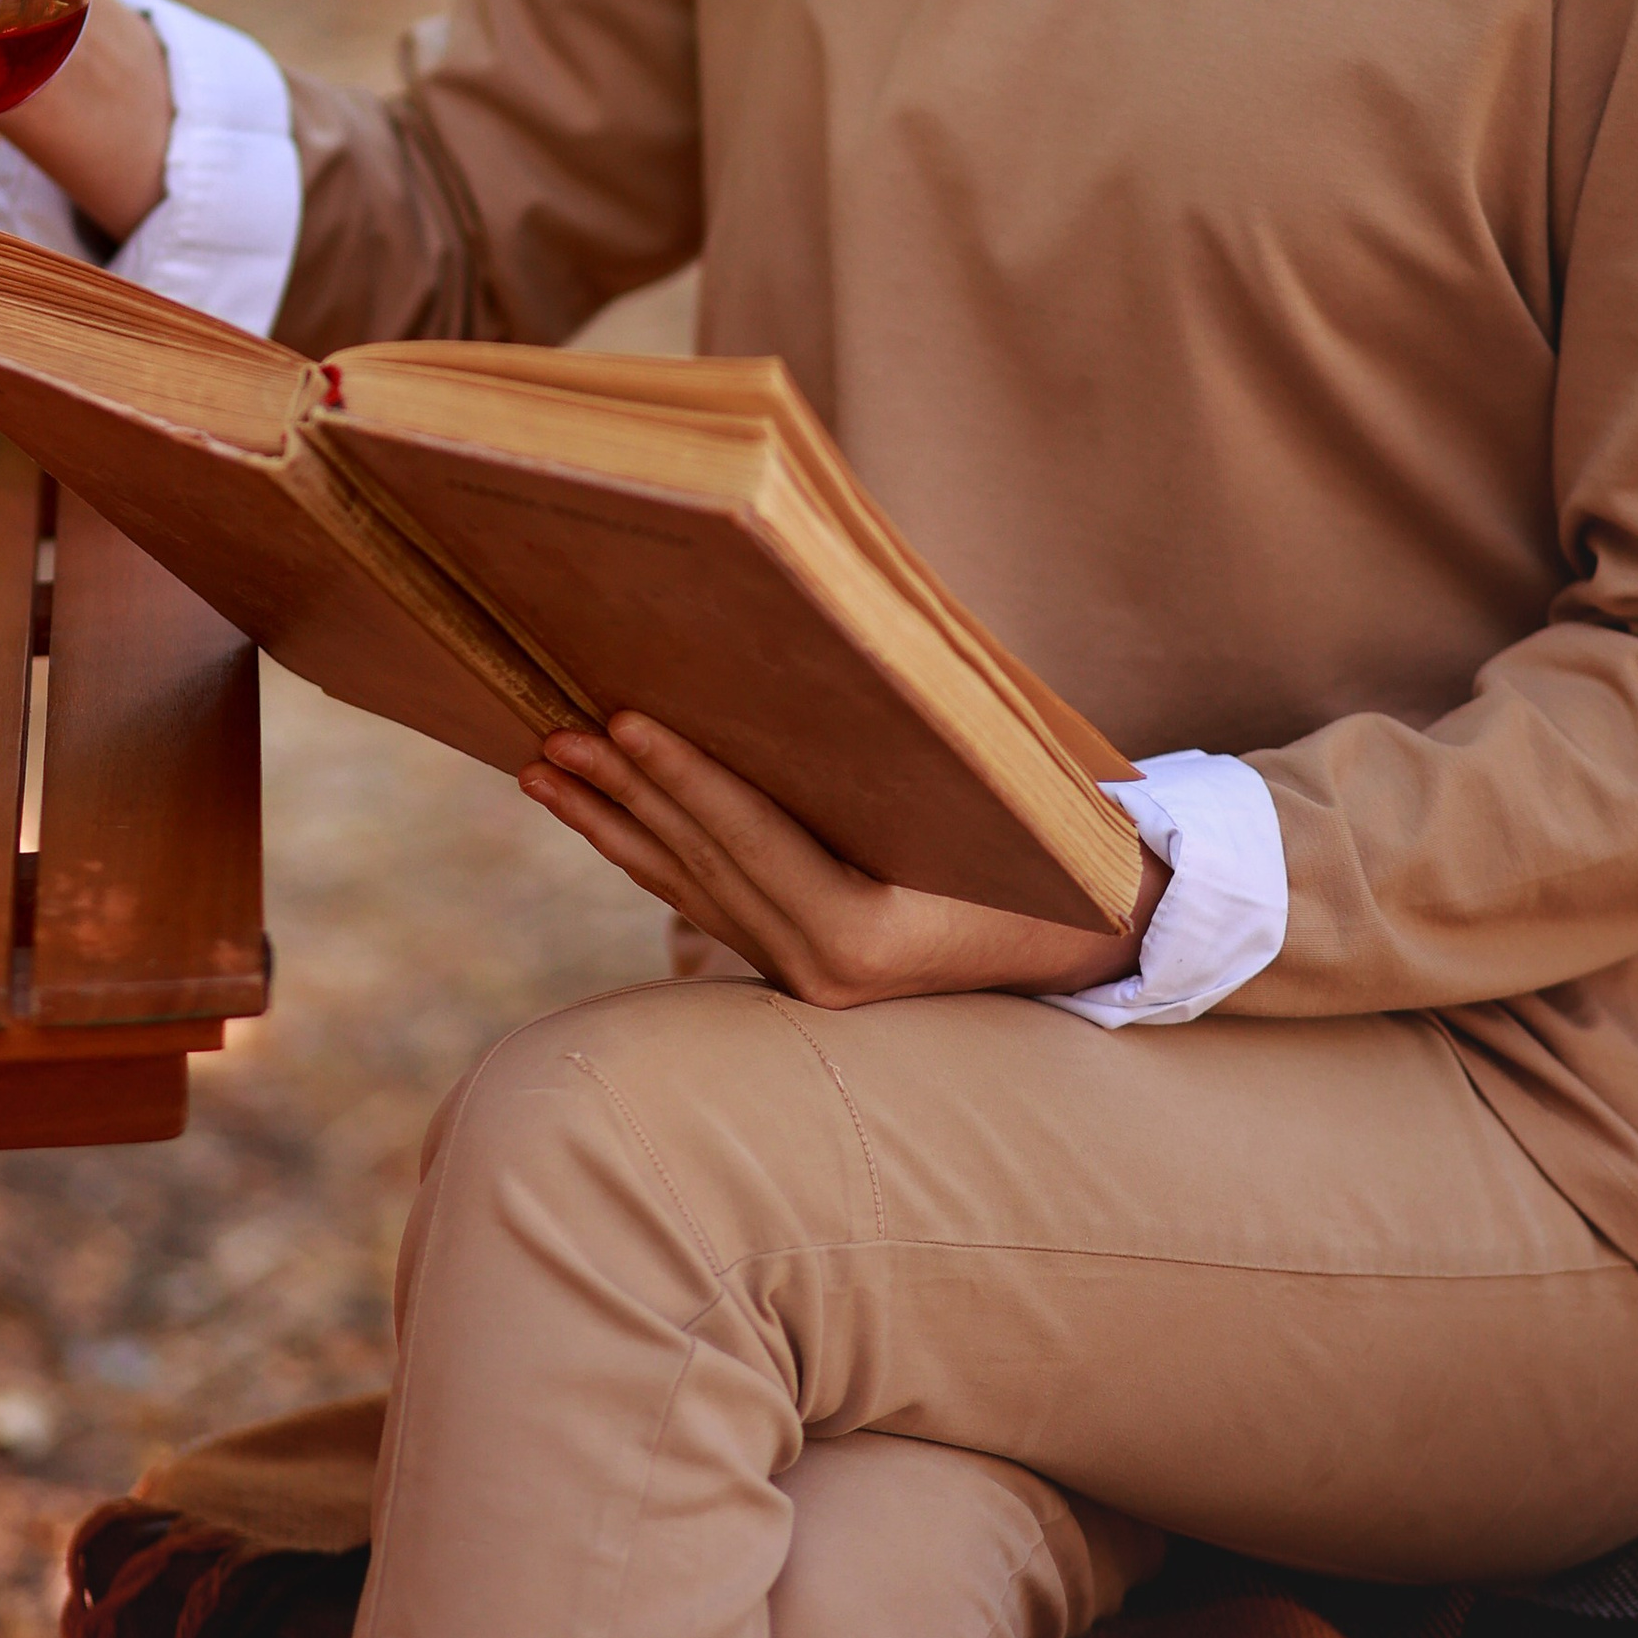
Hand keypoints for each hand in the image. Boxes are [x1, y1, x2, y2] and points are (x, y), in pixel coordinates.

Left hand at [521, 712, 1161, 1008]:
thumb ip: (893, 759)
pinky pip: (703, 899)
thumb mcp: (985, 808)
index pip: (749, 843)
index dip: (681, 776)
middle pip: (700, 862)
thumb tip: (819, 659)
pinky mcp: (793, 967)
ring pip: (685, 885)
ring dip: (612, 820)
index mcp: (861, 942)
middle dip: (622, 791)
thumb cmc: (1051, 853)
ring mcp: (801, 978)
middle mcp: (819, 973)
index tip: (619, 718)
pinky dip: (648, 850)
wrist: (1093, 941)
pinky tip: (600, 811)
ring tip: (544, 766)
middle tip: (552, 730)